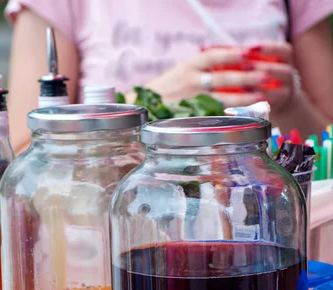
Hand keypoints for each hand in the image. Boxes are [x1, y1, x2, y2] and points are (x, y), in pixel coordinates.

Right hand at [143, 46, 267, 104]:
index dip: (233, 54)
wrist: (142, 108)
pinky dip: (230, 114)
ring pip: (222, 98)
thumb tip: (232, 60)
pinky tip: (245, 114)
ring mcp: (190, 101)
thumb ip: (203, 68)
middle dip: (247, 77)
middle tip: (266, 76)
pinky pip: (214, 116)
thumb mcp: (181, 73)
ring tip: (262, 96)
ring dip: (244, 97)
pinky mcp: (190, 118)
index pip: (213, 56)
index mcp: (188, 67)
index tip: (250, 53)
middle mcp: (189, 82)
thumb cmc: (165, 91)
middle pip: (223, 77)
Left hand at [236, 42, 294, 113]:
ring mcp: (286, 89)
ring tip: (242, 83)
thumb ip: (248, 55)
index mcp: (286, 57)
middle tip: (244, 66)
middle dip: (262, 67)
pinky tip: (244, 96)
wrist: (275, 96)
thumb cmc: (261, 72)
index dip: (268, 48)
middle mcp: (289, 73)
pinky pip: (269, 101)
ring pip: (277, 87)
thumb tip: (229, 50)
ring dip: (259, 85)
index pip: (284, 49)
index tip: (251, 48)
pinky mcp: (278, 103)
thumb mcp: (260, 60)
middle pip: (282, 69)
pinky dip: (256, 98)